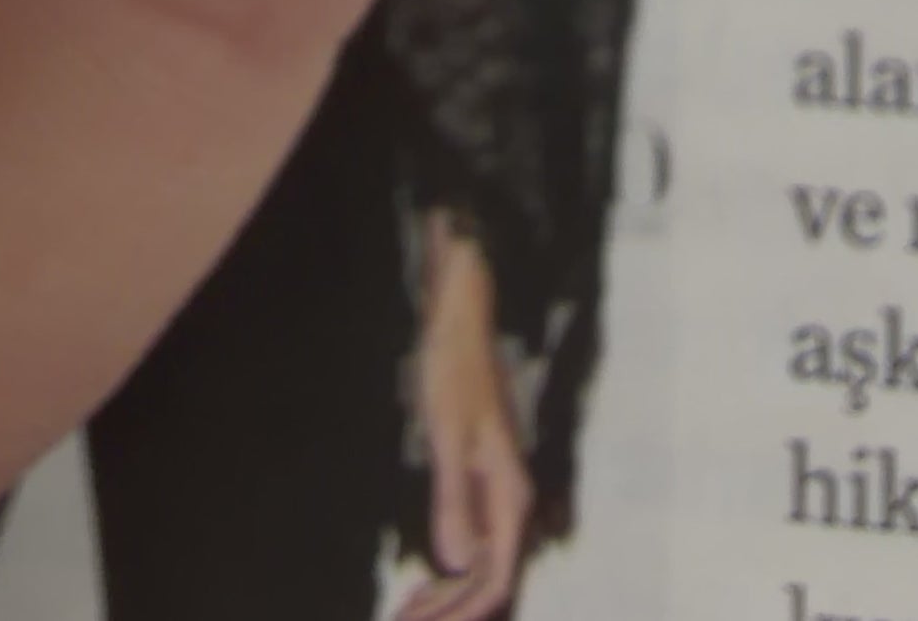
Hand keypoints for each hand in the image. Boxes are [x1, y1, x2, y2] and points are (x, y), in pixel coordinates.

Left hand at [407, 222, 534, 620]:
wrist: (461, 325)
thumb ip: (453, 498)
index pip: (495, 580)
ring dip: (446, 597)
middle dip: (448, 611)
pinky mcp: (480, 485)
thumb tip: (454, 563)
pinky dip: (447, 571)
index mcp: (509, 497)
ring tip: (407, 612)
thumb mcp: (447, 436)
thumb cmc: (453, 373)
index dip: (462, 613)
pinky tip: (422, 580)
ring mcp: (496, 496)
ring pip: (478, 567)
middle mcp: (509, 504)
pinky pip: (470, 544)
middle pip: (487, 581)